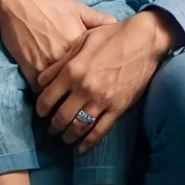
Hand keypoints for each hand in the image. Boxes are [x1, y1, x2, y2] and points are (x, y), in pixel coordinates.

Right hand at [0, 0, 115, 89]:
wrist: (17, 1)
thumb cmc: (49, 3)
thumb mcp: (79, 8)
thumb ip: (99, 20)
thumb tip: (118, 25)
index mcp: (81, 44)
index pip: (94, 68)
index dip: (96, 77)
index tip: (97, 82)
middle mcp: (65, 57)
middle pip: (77, 83)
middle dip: (80, 91)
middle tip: (82, 97)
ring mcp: (47, 65)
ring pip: (59, 91)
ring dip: (61, 95)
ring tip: (64, 99)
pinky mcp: (30, 69)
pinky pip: (39, 90)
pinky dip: (43, 92)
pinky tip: (47, 91)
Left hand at [36, 9, 178, 151]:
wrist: (144, 40)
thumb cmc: (112, 36)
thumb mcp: (81, 41)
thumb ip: (60, 63)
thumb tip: (41, 80)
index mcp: (72, 70)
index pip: (47, 99)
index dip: (41, 109)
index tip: (41, 112)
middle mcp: (84, 88)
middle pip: (60, 117)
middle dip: (53, 126)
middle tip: (52, 128)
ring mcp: (102, 100)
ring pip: (77, 127)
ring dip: (68, 135)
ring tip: (65, 137)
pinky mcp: (118, 108)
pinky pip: (100, 131)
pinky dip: (88, 142)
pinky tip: (81, 147)